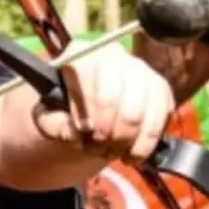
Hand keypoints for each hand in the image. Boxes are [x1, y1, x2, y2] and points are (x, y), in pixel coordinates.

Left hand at [33, 41, 174, 163]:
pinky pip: (159, 122)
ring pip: (137, 114)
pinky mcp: (161, 90)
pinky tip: (130, 155)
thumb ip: (50, 123)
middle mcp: (114, 55)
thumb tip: (71, 132)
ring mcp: (141, 70)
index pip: (86, 77)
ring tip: (110, 152)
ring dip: (122, 142)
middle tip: (95, 148)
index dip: (84, 110)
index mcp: (81, 53)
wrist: (90, 114)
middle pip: (114, 99)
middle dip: (104, 133)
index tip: (82, 132)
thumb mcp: (47, 116)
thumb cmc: (66, 112)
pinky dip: (144, 146)